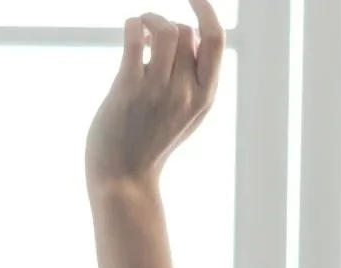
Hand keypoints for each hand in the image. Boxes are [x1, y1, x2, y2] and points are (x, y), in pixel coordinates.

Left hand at [86, 2, 224, 196]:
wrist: (124, 177)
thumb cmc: (151, 142)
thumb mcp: (187, 114)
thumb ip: (195, 78)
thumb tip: (190, 32)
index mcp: (204, 97)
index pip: (216, 40)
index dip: (206, 11)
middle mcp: (185, 93)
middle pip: (184, 32)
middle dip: (167, 25)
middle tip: (150, 40)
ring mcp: (157, 91)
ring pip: (164, 29)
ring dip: (150, 19)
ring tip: (140, 31)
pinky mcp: (128, 89)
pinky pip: (134, 36)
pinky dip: (132, 25)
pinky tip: (131, 34)